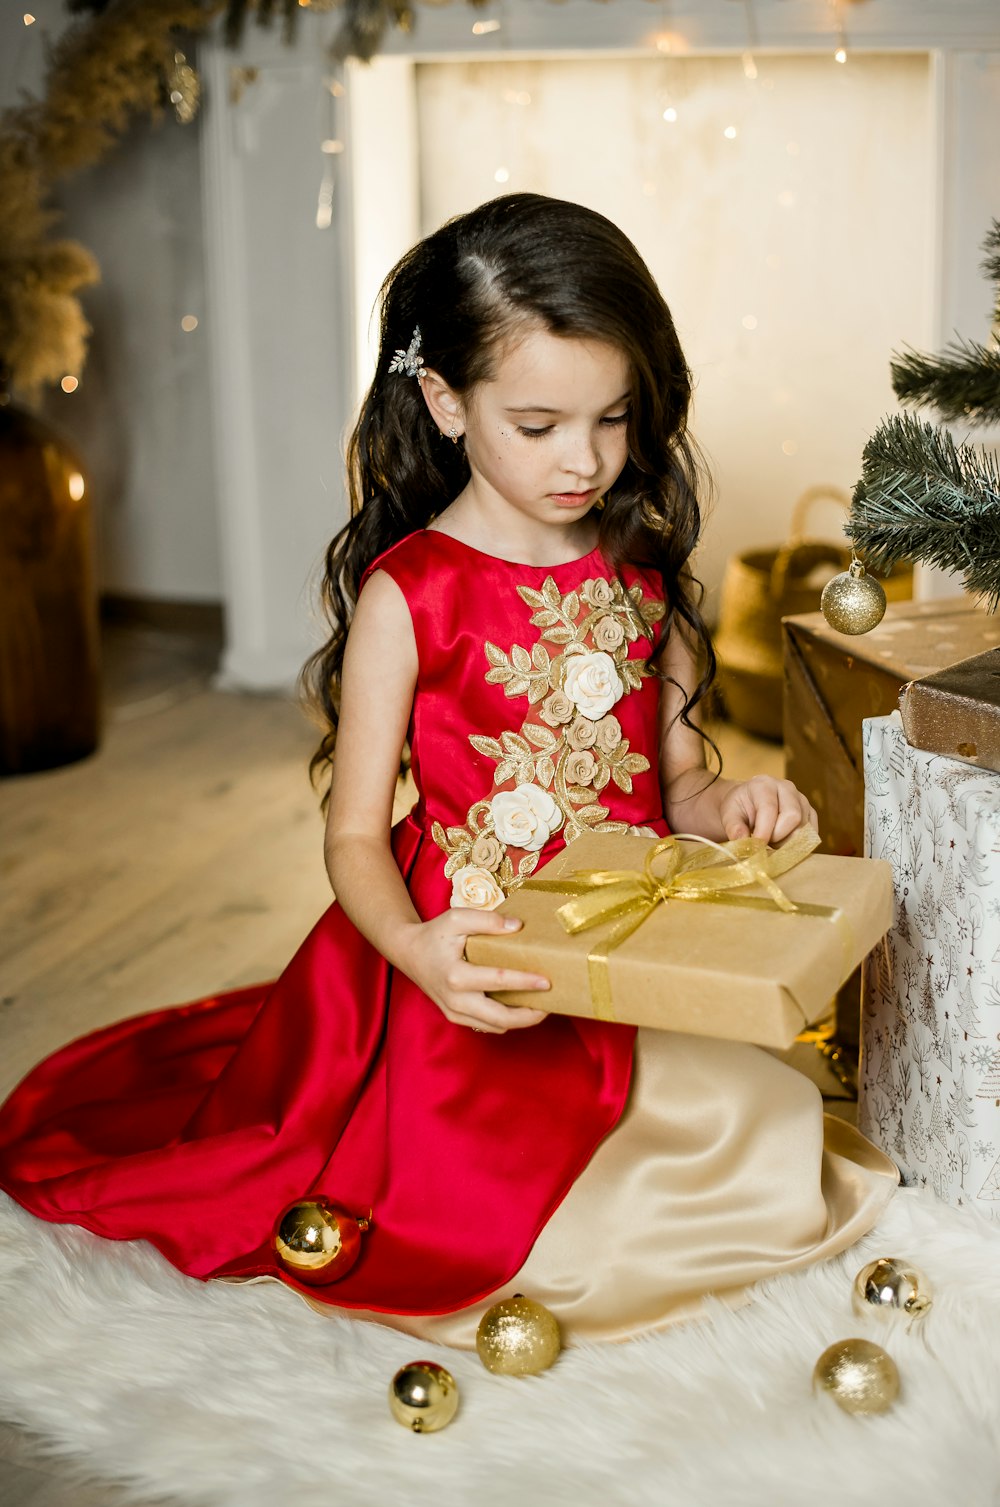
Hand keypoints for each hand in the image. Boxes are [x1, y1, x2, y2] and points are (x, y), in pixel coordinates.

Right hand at [395, 909, 549, 1034]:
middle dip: (529, 1015)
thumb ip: (487, 920)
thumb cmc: (435, 934)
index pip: (498, 981)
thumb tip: (517, 927)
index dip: (524, 982)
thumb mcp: (457, 918)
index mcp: (456, 975)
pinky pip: (488, 1025)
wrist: (409, 953)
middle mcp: (455, 1000)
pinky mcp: (456, 1017)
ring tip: (542, 1005)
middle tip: (551, 1003)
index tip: (547, 981)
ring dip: (521, 1020)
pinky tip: (521, 1006)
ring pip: (496, 1026)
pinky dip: (507, 1019)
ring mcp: (455, 1013)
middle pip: (500, 1018)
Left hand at [717, 775, 818, 844]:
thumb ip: (734, 828)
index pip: (769, 808)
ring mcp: (802, 799)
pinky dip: (798, 843)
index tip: (756, 847)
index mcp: (764, 784)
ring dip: (787, 842)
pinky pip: (811, 833)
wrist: (749, 804)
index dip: (764, 831)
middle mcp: (787, 788)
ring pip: (804, 828)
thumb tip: (743, 841)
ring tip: (771, 839)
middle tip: (763, 841)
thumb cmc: (739, 809)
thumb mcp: (728, 815)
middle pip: (793, 817)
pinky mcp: (810, 812)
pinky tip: (783, 841)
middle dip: (778, 837)